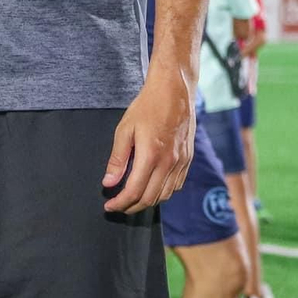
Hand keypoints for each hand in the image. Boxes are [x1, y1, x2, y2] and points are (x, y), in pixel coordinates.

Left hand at [102, 67, 193, 212]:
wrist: (174, 91)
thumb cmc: (147, 107)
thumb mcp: (124, 129)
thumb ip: (118, 159)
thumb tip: (109, 183)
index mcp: (150, 155)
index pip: (134, 191)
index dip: (120, 203)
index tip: (109, 206)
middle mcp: (169, 162)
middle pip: (150, 198)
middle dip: (132, 206)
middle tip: (118, 205)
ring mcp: (181, 162)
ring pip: (165, 195)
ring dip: (148, 202)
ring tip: (132, 199)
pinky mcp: (188, 158)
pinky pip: (176, 185)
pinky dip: (163, 192)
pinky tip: (152, 187)